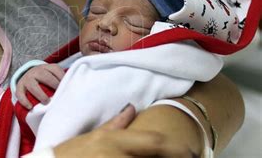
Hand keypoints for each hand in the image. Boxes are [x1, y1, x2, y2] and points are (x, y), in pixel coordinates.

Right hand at [16, 63, 64, 108]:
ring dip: (40, 94)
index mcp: (47, 67)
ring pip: (32, 85)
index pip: (56, 70)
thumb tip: (71, 90)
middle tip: (58, 95)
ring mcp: (27, 79)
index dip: (62, 79)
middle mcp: (36, 71)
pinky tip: (30, 107)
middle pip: (44, 76)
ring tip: (46, 102)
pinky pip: (20, 94)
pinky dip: (24, 101)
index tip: (67, 88)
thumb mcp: (53, 75)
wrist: (29, 76)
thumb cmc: (46, 79)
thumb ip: (61, 80)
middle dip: (52, 85)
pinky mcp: (19, 87)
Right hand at [54, 104, 195, 156]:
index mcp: (113, 141)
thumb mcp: (92, 136)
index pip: (153, 142)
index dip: (176, 148)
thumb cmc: (69, 154)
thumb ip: (116, 124)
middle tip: (191, 156)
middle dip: (172, 157)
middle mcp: (117, 155)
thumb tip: (132, 108)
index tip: (192, 151)